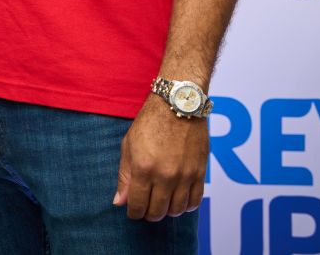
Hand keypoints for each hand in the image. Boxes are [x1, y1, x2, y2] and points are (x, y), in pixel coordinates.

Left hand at [113, 94, 208, 219]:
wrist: (178, 106)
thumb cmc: (149, 123)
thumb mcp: (128, 146)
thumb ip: (125, 176)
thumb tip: (119, 202)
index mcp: (144, 168)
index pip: (138, 204)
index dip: (133, 213)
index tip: (132, 212)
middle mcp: (165, 175)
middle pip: (158, 211)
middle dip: (149, 214)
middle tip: (145, 210)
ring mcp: (185, 176)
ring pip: (177, 210)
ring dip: (167, 212)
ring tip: (161, 205)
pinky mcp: (200, 173)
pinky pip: (195, 201)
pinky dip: (186, 206)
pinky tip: (178, 201)